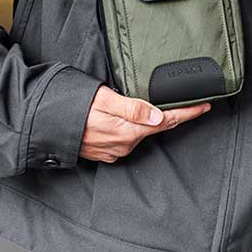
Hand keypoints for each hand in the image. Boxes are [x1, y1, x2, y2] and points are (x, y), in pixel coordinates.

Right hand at [80, 85, 211, 163]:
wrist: (47, 126)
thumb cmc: (73, 107)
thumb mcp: (103, 100)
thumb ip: (132, 108)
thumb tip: (158, 115)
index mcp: (128, 131)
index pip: (166, 121)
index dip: (187, 113)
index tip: (205, 105)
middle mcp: (125, 144)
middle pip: (156, 127)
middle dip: (173, 115)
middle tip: (191, 102)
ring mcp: (115, 150)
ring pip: (141, 133)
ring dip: (151, 121)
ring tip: (159, 105)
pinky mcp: (106, 152)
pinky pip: (127, 138)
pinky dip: (134, 128)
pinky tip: (133, 118)